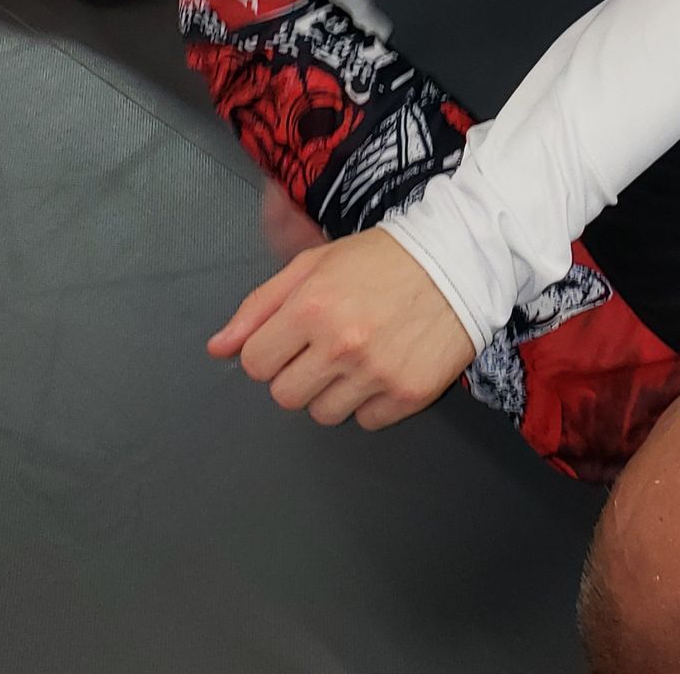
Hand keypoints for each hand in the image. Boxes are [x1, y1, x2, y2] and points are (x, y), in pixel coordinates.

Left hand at [208, 229, 478, 430]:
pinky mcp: (408, 394)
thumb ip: (260, 306)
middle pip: (285, 396)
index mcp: (311, 307)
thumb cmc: (384, 258)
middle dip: (300, 373)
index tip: (296, 336)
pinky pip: (366, 422)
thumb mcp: (316, 264)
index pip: (255, 363)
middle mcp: (341, 344)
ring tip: (361, 354)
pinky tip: (387, 365)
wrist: (462, 257)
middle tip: (329, 344)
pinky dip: (372, 401)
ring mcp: (376, 374)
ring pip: (323, 415)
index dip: (272, 349)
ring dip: (335, 390)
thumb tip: (217, 349)